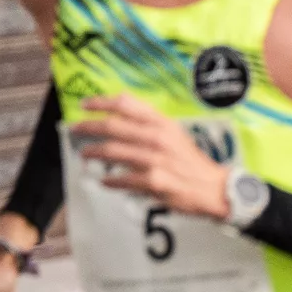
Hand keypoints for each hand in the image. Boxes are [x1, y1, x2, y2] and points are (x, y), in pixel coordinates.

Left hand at [70, 95, 230, 218]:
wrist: (216, 189)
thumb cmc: (193, 162)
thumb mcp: (176, 134)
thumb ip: (151, 123)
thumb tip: (122, 111)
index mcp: (163, 124)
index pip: (127, 104)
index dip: (102, 102)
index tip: (85, 104)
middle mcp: (158, 139)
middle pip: (113, 127)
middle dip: (88, 127)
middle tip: (75, 129)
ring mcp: (155, 160)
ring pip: (113, 152)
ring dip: (94, 152)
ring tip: (84, 154)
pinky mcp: (154, 182)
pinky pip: (122, 179)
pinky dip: (110, 181)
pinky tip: (105, 181)